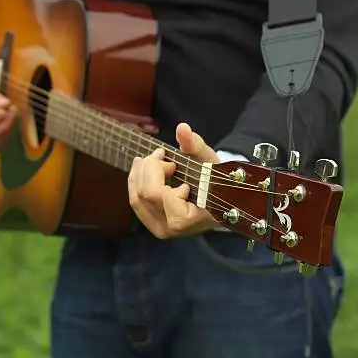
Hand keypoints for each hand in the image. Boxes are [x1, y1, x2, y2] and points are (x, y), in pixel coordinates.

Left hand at [128, 123, 220, 238]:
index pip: (159, 195)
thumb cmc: (217, 182)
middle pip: (144, 194)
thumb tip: (182, 128)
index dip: (160, 172)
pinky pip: (136, 202)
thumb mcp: (209, 161)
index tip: (174, 162)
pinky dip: (137, 182)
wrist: (221, 202)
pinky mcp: (152, 224)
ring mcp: (159, 229)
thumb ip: (195, 146)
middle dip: (150, 168)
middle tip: (162, 155)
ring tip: (150, 158)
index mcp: (186, 219)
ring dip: (140, 173)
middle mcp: (170, 229)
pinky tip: (144, 169)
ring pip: (136, 198)